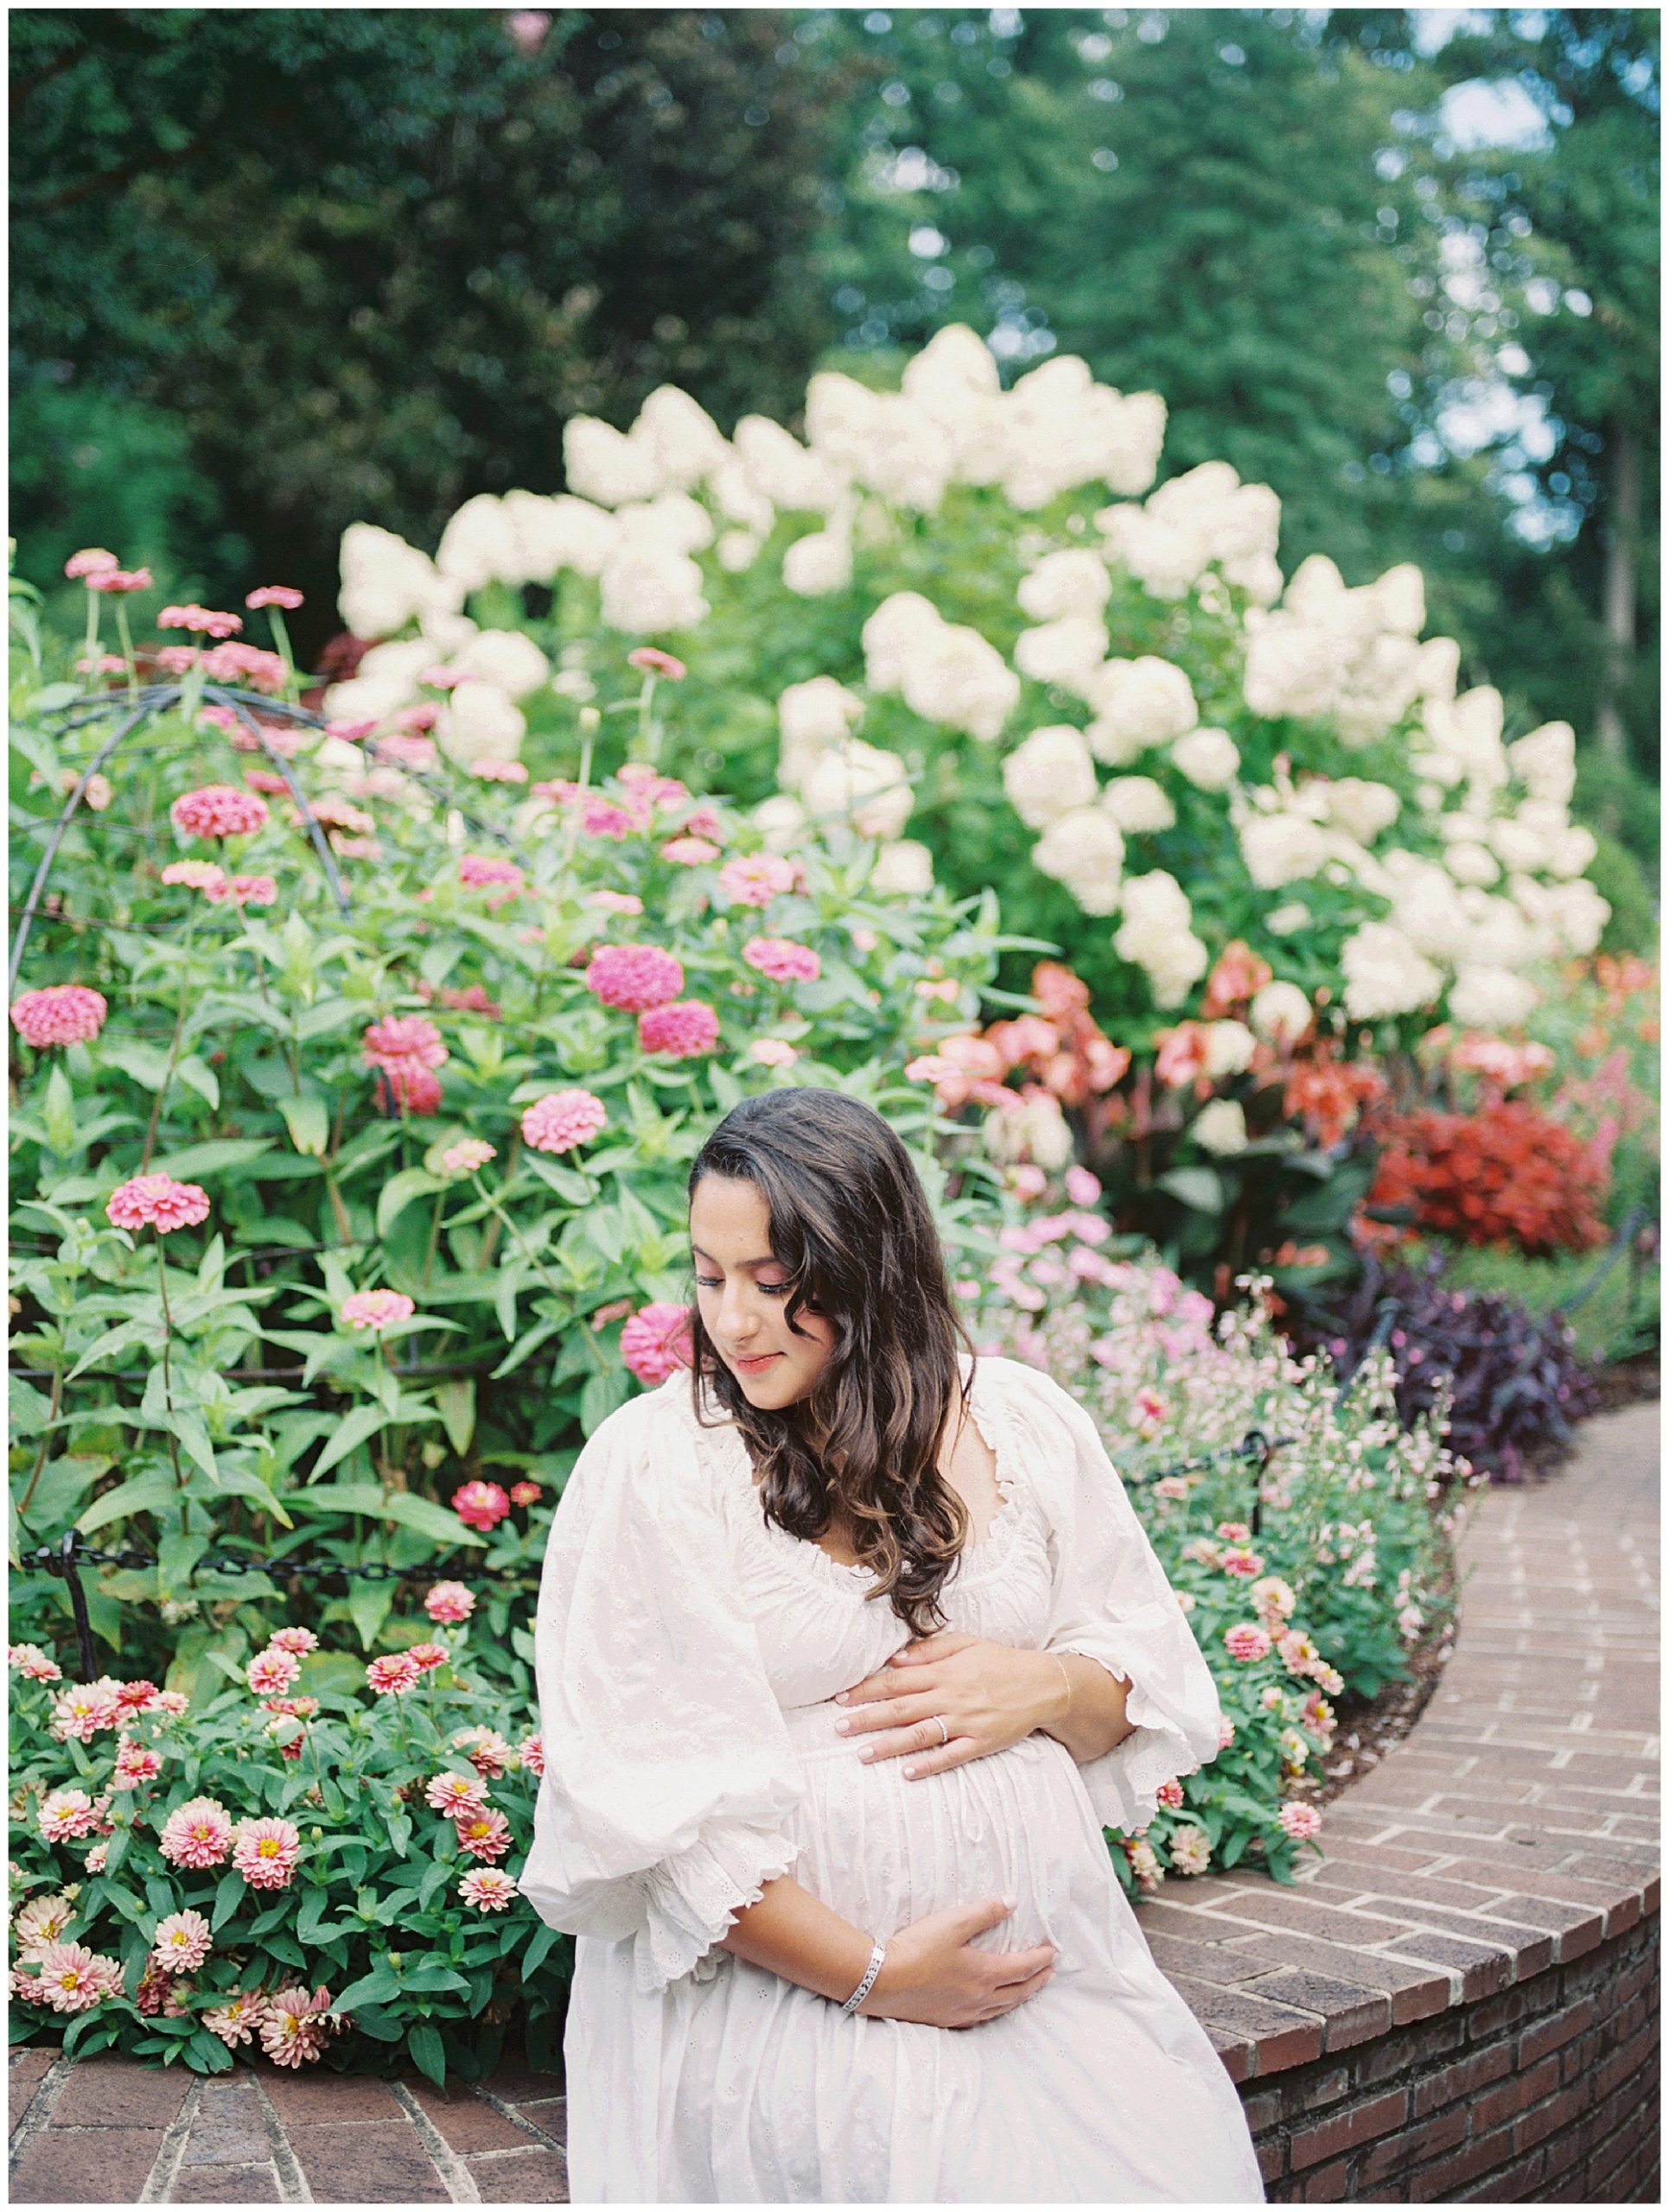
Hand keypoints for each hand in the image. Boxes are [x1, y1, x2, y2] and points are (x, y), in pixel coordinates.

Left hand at [833, 1633, 1067, 1779]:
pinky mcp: (981, 1743)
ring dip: (889, 1745)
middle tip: (838, 1728)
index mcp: (944, 1671)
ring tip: (862, 1754)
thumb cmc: (1000, 1661)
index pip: (897, 1681)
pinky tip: (907, 1773)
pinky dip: (929, 1764)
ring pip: (921, 1734)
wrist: (1043, 1684)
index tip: (841, 1698)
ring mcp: (966, 1721)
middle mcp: (951, 1696)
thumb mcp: (966, 1644)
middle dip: (867, 1718)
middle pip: (901, 1708)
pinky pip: (951, 1756)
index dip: (867, 1689)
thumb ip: (930, 1650)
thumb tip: (896, 1659)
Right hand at [859, 1896, 1057, 2028]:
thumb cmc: (917, 1949)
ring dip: (1020, 1997)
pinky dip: (997, 2011)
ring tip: (1028, 1989)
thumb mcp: (952, 1922)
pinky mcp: (946, 2020)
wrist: (881, 1981)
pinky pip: (982, 2019)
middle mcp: (979, 1998)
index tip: (1054, 1951)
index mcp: (984, 1974)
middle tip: (1050, 1972)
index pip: (1022, 1968)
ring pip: (1002, 2008)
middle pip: (1018, 1992)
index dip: (1040, 1959)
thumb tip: (1011, 1902)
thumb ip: (984, 1912)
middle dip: (1037, 1980)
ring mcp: (962, 2013)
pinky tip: (991, 2009)